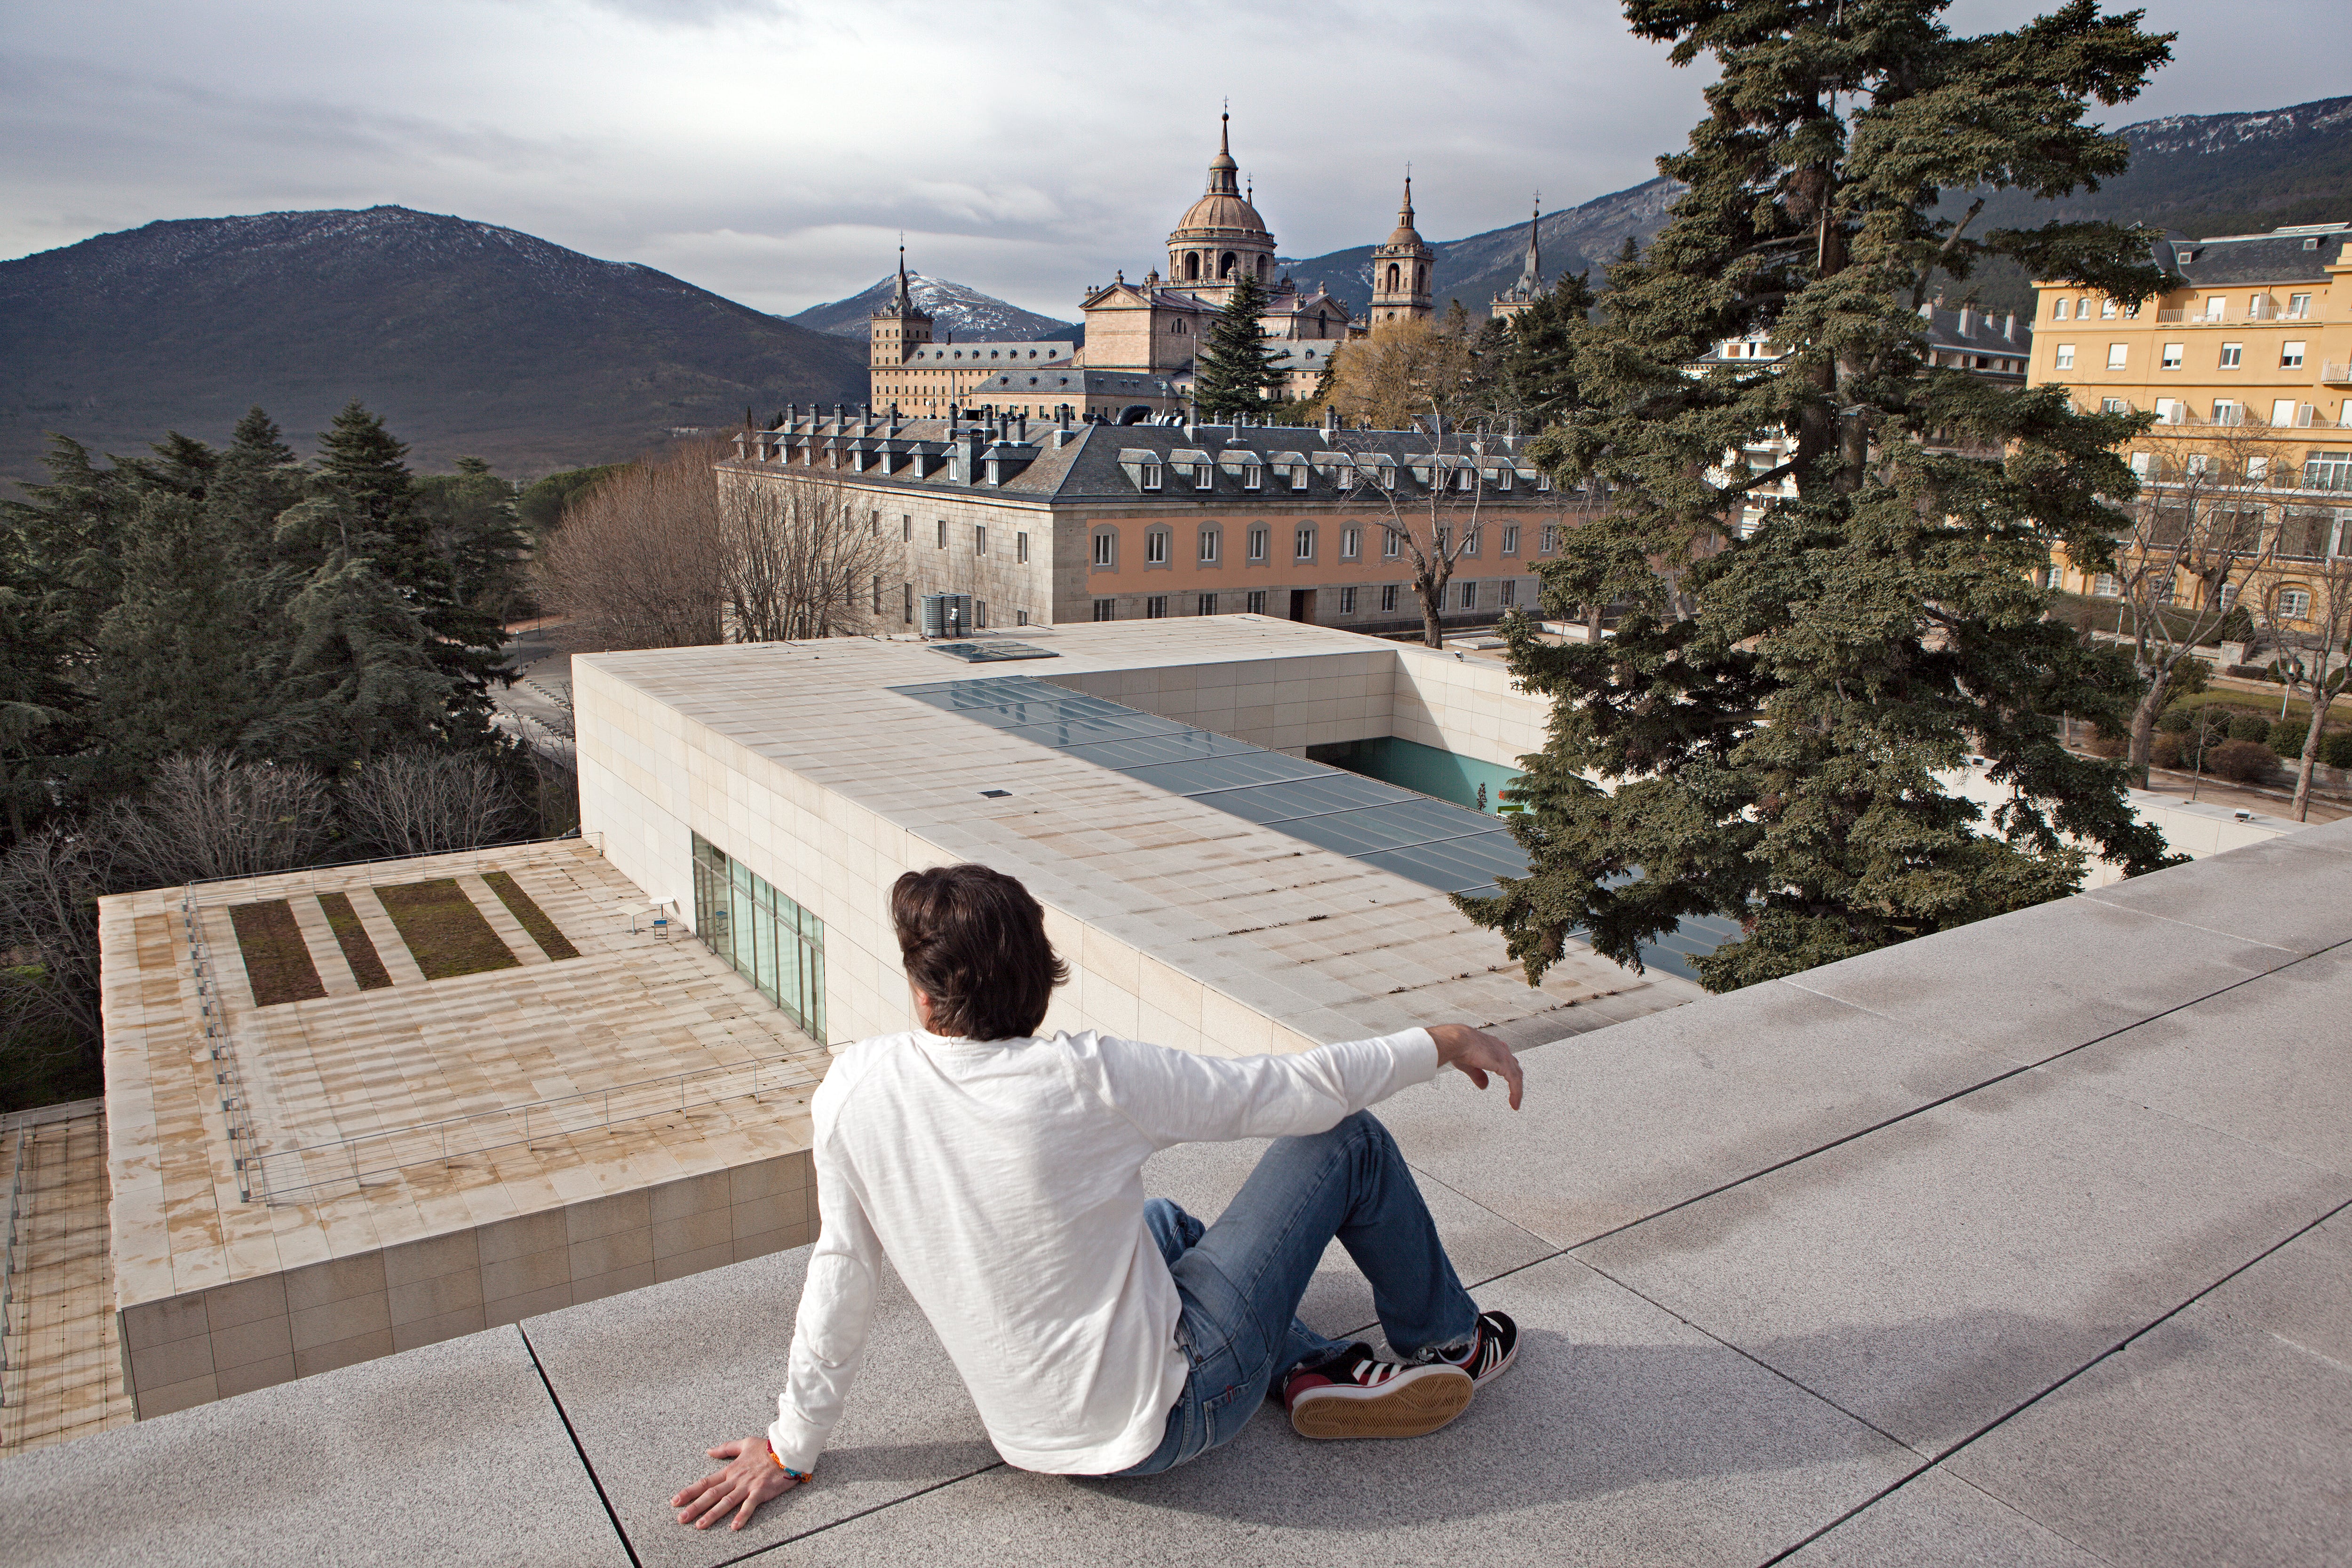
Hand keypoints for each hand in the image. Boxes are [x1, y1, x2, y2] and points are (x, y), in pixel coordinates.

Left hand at [671, 1437, 800, 1531]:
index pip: (705, 1483)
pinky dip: (742, 1516)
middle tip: (681, 1519)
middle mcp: (735, 1480)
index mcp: (730, 1470)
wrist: (786, 1450)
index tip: (675, 1501)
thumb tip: (709, 1451)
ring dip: (712, 1514)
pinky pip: (750, 1505)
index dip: (689, 1492)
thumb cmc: (766, 1448)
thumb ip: (725, 1448)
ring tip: (700, 1525)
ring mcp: (747, 1486)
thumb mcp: (744, 1443)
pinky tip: (735, 1527)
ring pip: (726, 1502)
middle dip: (695, 1507)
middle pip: (711, 1495)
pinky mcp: (760, 1491)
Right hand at [1428, 1024, 1523, 1109]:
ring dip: (1517, 1091)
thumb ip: (1478, 1076)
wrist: (1459, 1041)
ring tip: (1515, 1104)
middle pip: (1515, 1068)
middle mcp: (1501, 1049)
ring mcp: (1504, 1056)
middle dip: (1516, 1082)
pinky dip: (1516, 1093)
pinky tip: (1514, 1103)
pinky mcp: (1505, 1064)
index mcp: (1493, 1046)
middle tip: (1515, 1095)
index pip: (1507, 1060)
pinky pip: (1515, 1082)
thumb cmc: (1460, 1047)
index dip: (1509, 1072)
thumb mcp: (1470, 1065)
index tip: (1510, 1082)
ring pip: (1517, 1076)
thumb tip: (1484, 1086)